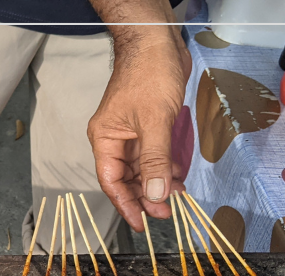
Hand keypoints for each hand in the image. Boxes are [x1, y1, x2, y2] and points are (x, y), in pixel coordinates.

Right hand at [88, 26, 190, 231]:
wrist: (158, 42)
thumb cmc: (149, 74)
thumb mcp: (154, 121)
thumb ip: (155, 159)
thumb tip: (155, 194)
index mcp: (105, 139)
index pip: (112, 181)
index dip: (126, 205)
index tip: (142, 224)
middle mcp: (115, 139)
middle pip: (127, 179)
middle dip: (146, 196)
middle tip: (167, 212)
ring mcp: (132, 134)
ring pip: (142, 169)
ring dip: (158, 183)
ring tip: (177, 195)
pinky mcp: (148, 127)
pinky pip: (153, 155)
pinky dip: (165, 167)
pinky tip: (178, 175)